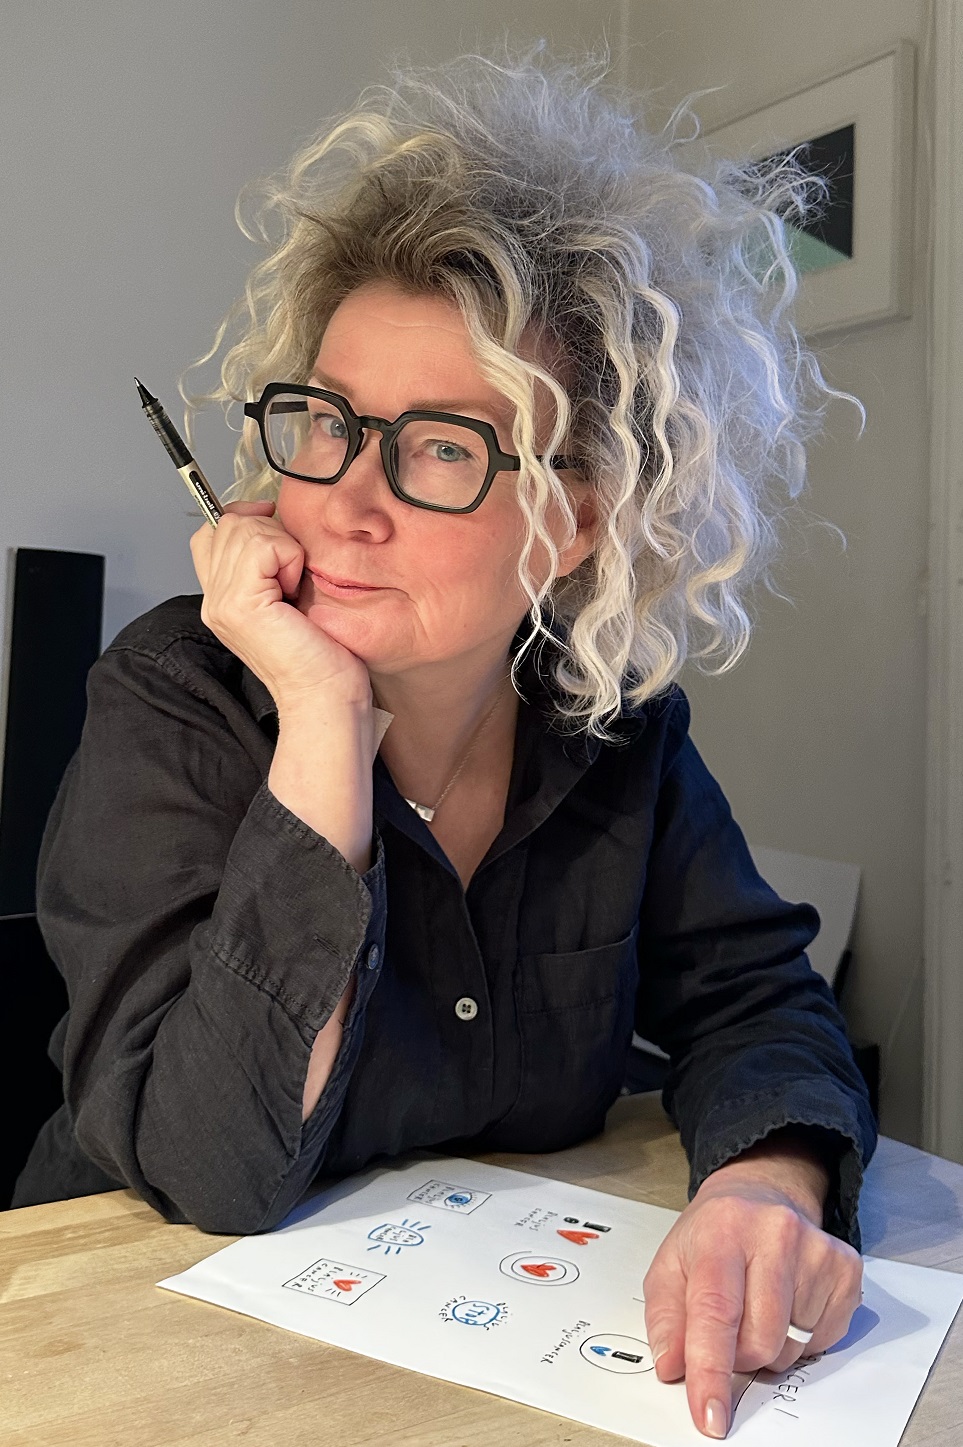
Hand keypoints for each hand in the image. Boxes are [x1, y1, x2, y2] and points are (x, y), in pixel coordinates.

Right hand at [190, 502, 370, 710]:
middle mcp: (213, 600)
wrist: (325, 695)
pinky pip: (263, 546)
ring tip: (295, 587)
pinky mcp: (240, 604)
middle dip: (270, 533)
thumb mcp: (289, 595)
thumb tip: (267, 513)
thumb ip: (268, 562)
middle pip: (227, 523)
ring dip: (283, 547)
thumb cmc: (321, 653)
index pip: (211, 532)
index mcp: (221, 597)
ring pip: (244, 529)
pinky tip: (297, 591)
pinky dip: (290, 558)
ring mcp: (222, 603)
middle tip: (293, 574)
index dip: (245, 520)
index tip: (281, 539)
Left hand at [642, 1138, 862, 1438]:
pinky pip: (823, 1340)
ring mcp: (816, 1249)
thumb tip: (673, 1367)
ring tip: (759, 1305)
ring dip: (769, 1347)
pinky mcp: (846, 1267)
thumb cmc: (713, 1237)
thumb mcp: (671, 1266)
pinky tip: (788, 1302)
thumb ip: (666, 1320)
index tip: (710, 1415)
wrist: (760, 1197)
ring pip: (791, 1347)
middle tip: (731, 1324)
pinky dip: (801, 1338)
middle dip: (739, 1355)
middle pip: (759, 1342)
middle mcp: (774, 1233)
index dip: (711, 1371)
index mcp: (722, 1231)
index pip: (716, 1312)